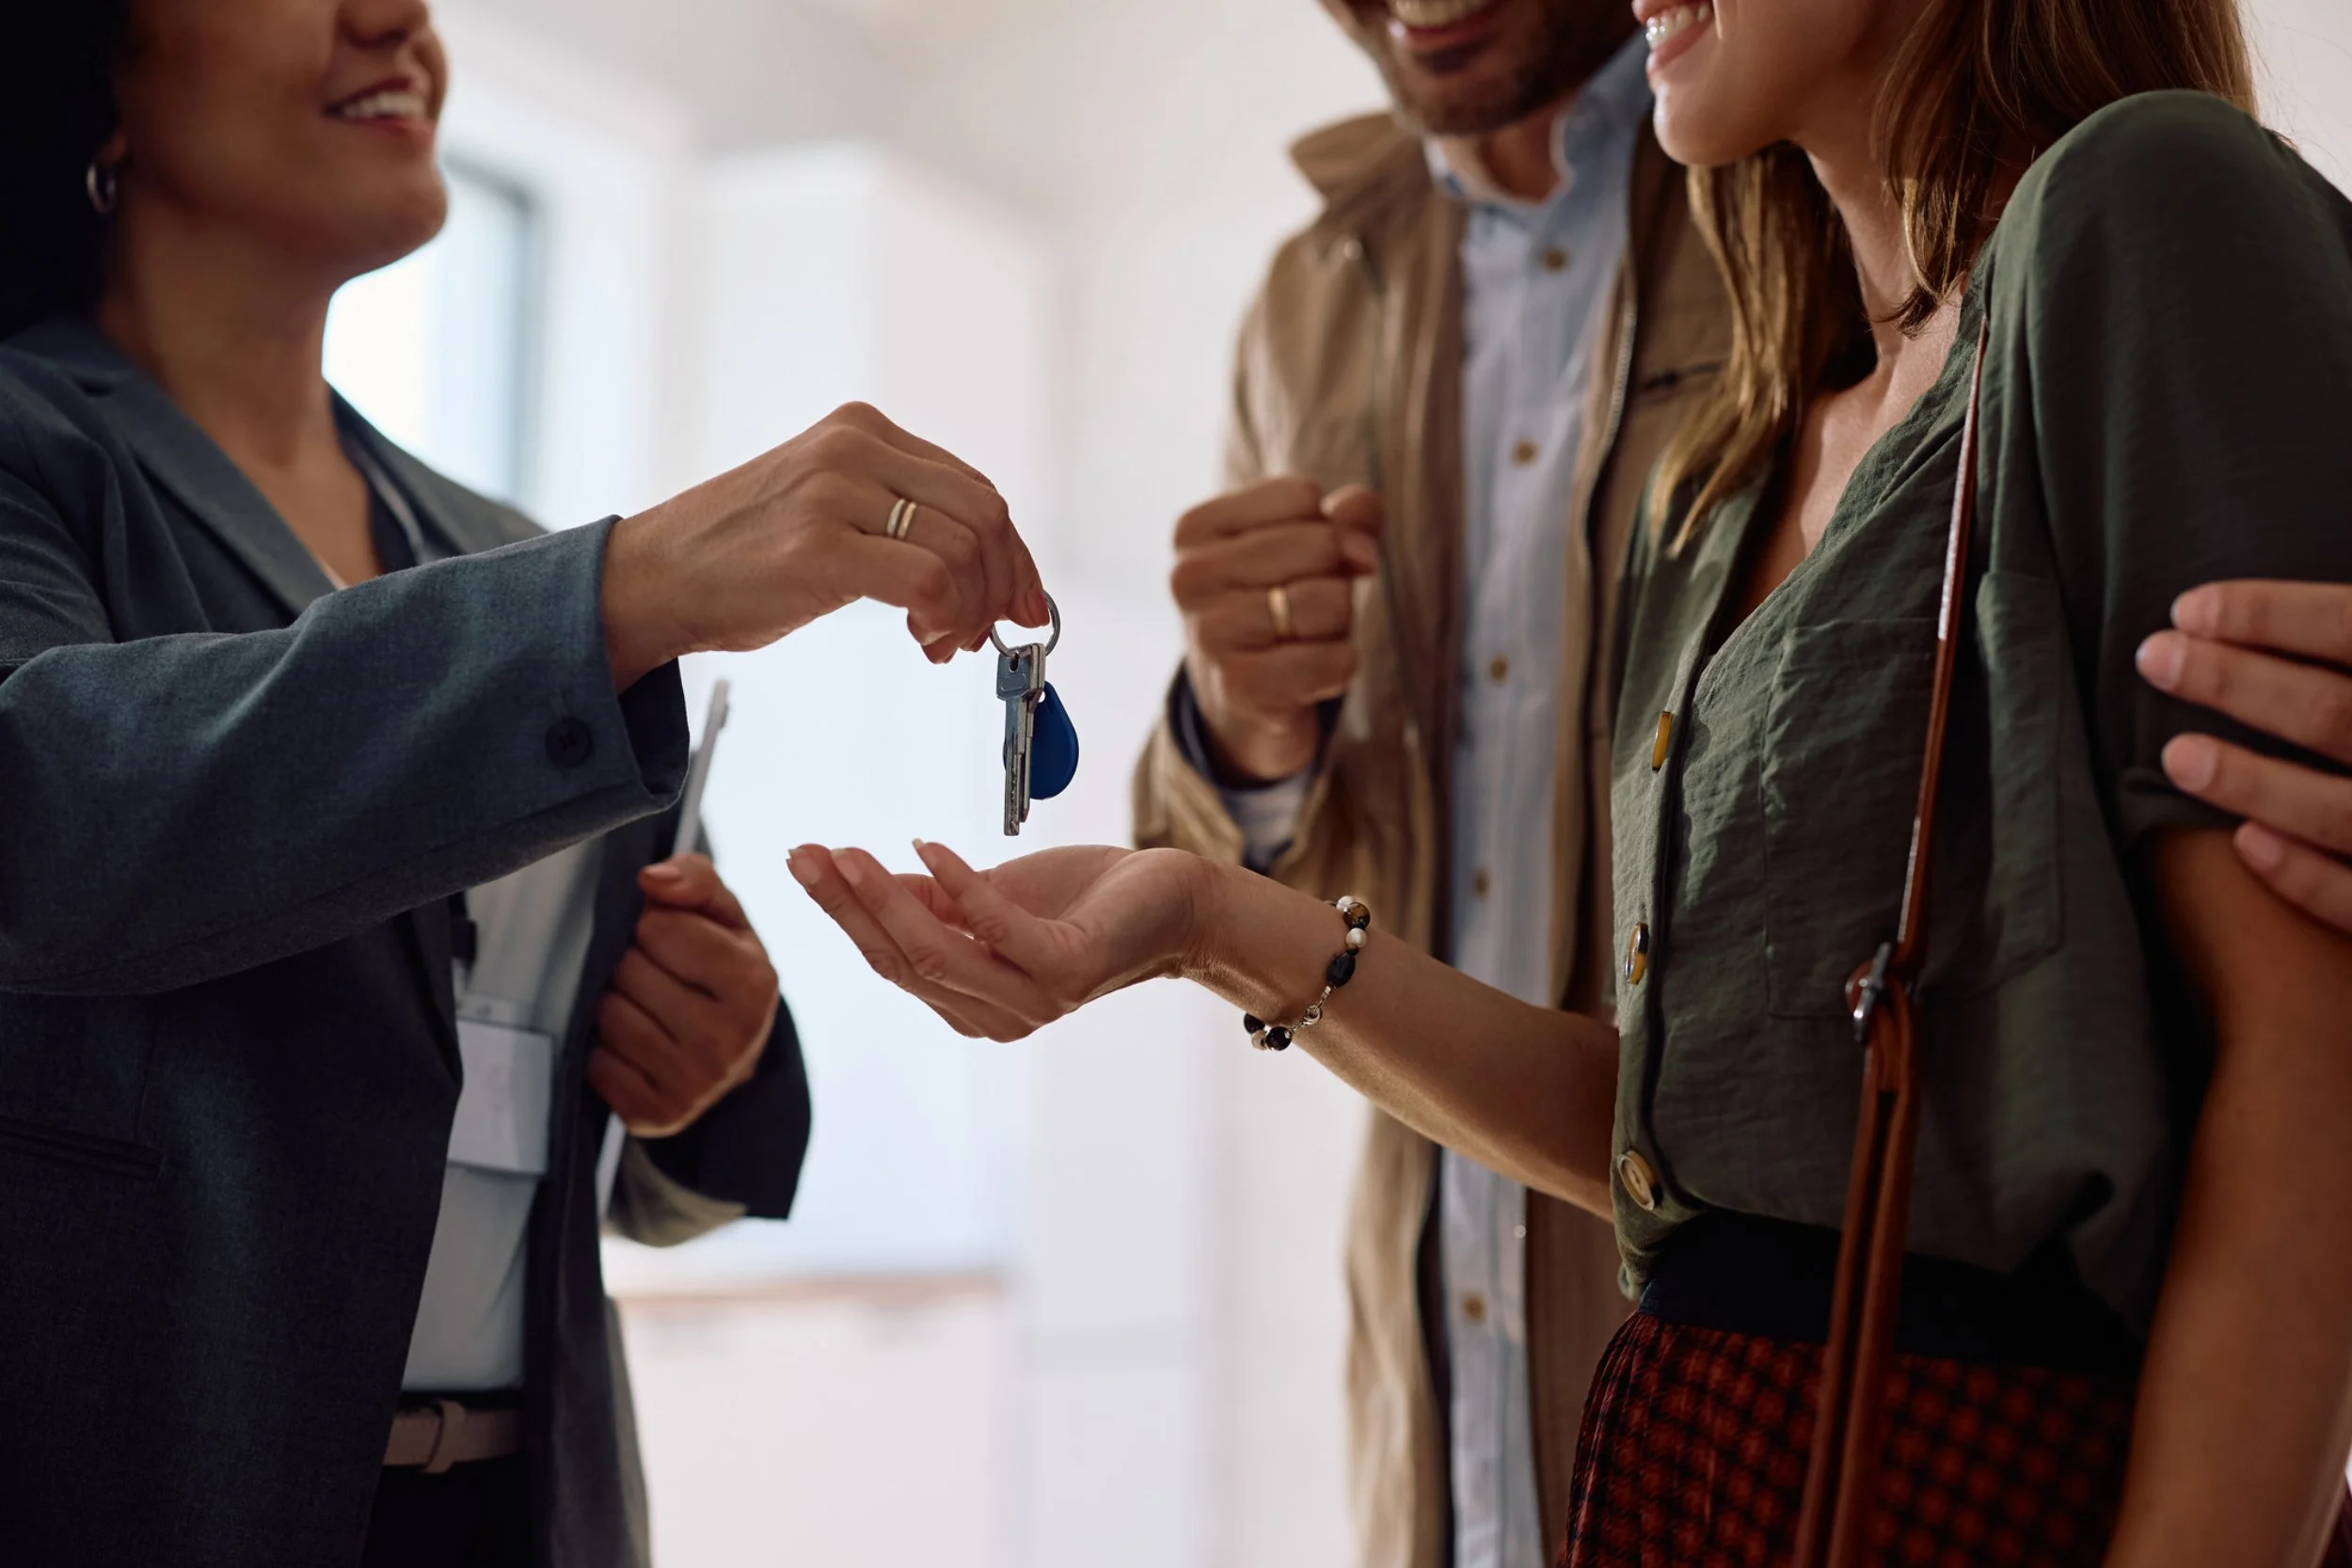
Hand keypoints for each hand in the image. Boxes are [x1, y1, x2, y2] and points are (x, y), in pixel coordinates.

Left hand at [587, 854, 779, 1137]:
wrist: (735, 1057)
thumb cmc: (722, 972)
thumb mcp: (724, 918)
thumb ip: (694, 878)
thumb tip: (650, 880)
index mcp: (755, 983)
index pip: (659, 929)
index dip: (652, 925)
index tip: (666, 938)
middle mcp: (730, 1040)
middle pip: (628, 971)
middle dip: (630, 962)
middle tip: (651, 973)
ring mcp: (694, 1084)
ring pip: (608, 1015)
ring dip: (612, 1002)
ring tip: (641, 1005)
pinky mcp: (656, 1114)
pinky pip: (595, 1064)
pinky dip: (603, 1048)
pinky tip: (630, 1043)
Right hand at [601, 402, 1049, 688]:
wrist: (653, 576)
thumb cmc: (740, 556)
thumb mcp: (827, 507)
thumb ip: (898, 518)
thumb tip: (987, 570)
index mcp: (861, 430)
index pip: (975, 488)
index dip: (1013, 554)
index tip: (1023, 602)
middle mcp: (853, 448)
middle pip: (983, 514)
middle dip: (1003, 584)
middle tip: (987, 633)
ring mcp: (834, 493)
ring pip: (963, 549)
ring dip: (971, 610)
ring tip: (942, 641)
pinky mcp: (819, 547)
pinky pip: (927, 581)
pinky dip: (945, 619)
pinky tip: (924, 639)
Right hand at [786, 840, 1213, 1039]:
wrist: (1172, 900)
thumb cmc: (1081, 900)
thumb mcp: (990, 894)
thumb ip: (931, 898)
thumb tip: (861, 876)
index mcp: (968, 1003)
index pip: (889, 959)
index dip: (842, 913)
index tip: (802, 859)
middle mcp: (993, 1016)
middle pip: (901, 961)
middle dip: (847, 906)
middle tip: (805, 854)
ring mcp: (1031, 1000)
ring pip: (936, 955)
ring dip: (887, 900)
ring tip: (850, 853)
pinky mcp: (1066, 970)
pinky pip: (996, 931)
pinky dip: (957, 887)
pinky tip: (927, 846)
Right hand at [1171, 477, 1381, 781]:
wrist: (1243, 702)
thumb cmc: (1280, 606)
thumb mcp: (1309, 548)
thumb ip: (1347, 519)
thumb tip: (1362, 545)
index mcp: (1195, 529)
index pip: (1300, 496)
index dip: (1323, 530)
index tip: (1294, 566)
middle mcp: (1190, 577)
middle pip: (1321, 545)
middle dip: (1335, 579)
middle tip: (1301, 611)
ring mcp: (1210, 634)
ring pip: (1330, 602)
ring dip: (1338, 626)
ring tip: (1302, 641)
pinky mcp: (1241, 687)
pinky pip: (1335, 660)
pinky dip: (1341, 667)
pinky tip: (1310, 676)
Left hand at [2138, 580, 2351, 931]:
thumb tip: (2315, 610)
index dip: (2275, 614)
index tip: (2189, 607)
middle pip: (2336, 714)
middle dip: (2235, 682)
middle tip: (2151, 657)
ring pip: (2346, 812)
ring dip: (2252, 782)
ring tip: (2176, 755)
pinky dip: (2310, 877)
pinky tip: (2246, 846)